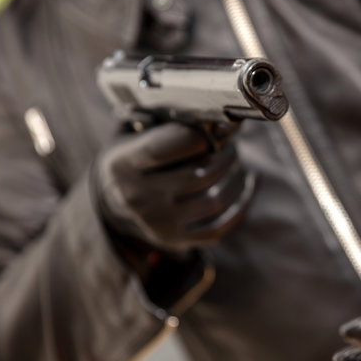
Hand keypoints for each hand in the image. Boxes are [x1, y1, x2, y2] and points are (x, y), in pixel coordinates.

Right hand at [94, 122, 253, 251]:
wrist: (114, 198)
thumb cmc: (138, 155)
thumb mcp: (137, 130)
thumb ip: (170, 120)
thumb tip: (223, 120)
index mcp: (123, 163)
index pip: (164, 148)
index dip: (199, 135)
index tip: (221, 125)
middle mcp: (136, 197)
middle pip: (199, 175)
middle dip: (225, 155)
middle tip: (230, 143)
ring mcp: (156, 223)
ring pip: (215, 200)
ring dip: (235, 176)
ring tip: (235, 161)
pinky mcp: (175, 239)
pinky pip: (220, 227)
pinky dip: (241, 204)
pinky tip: (246, 184)